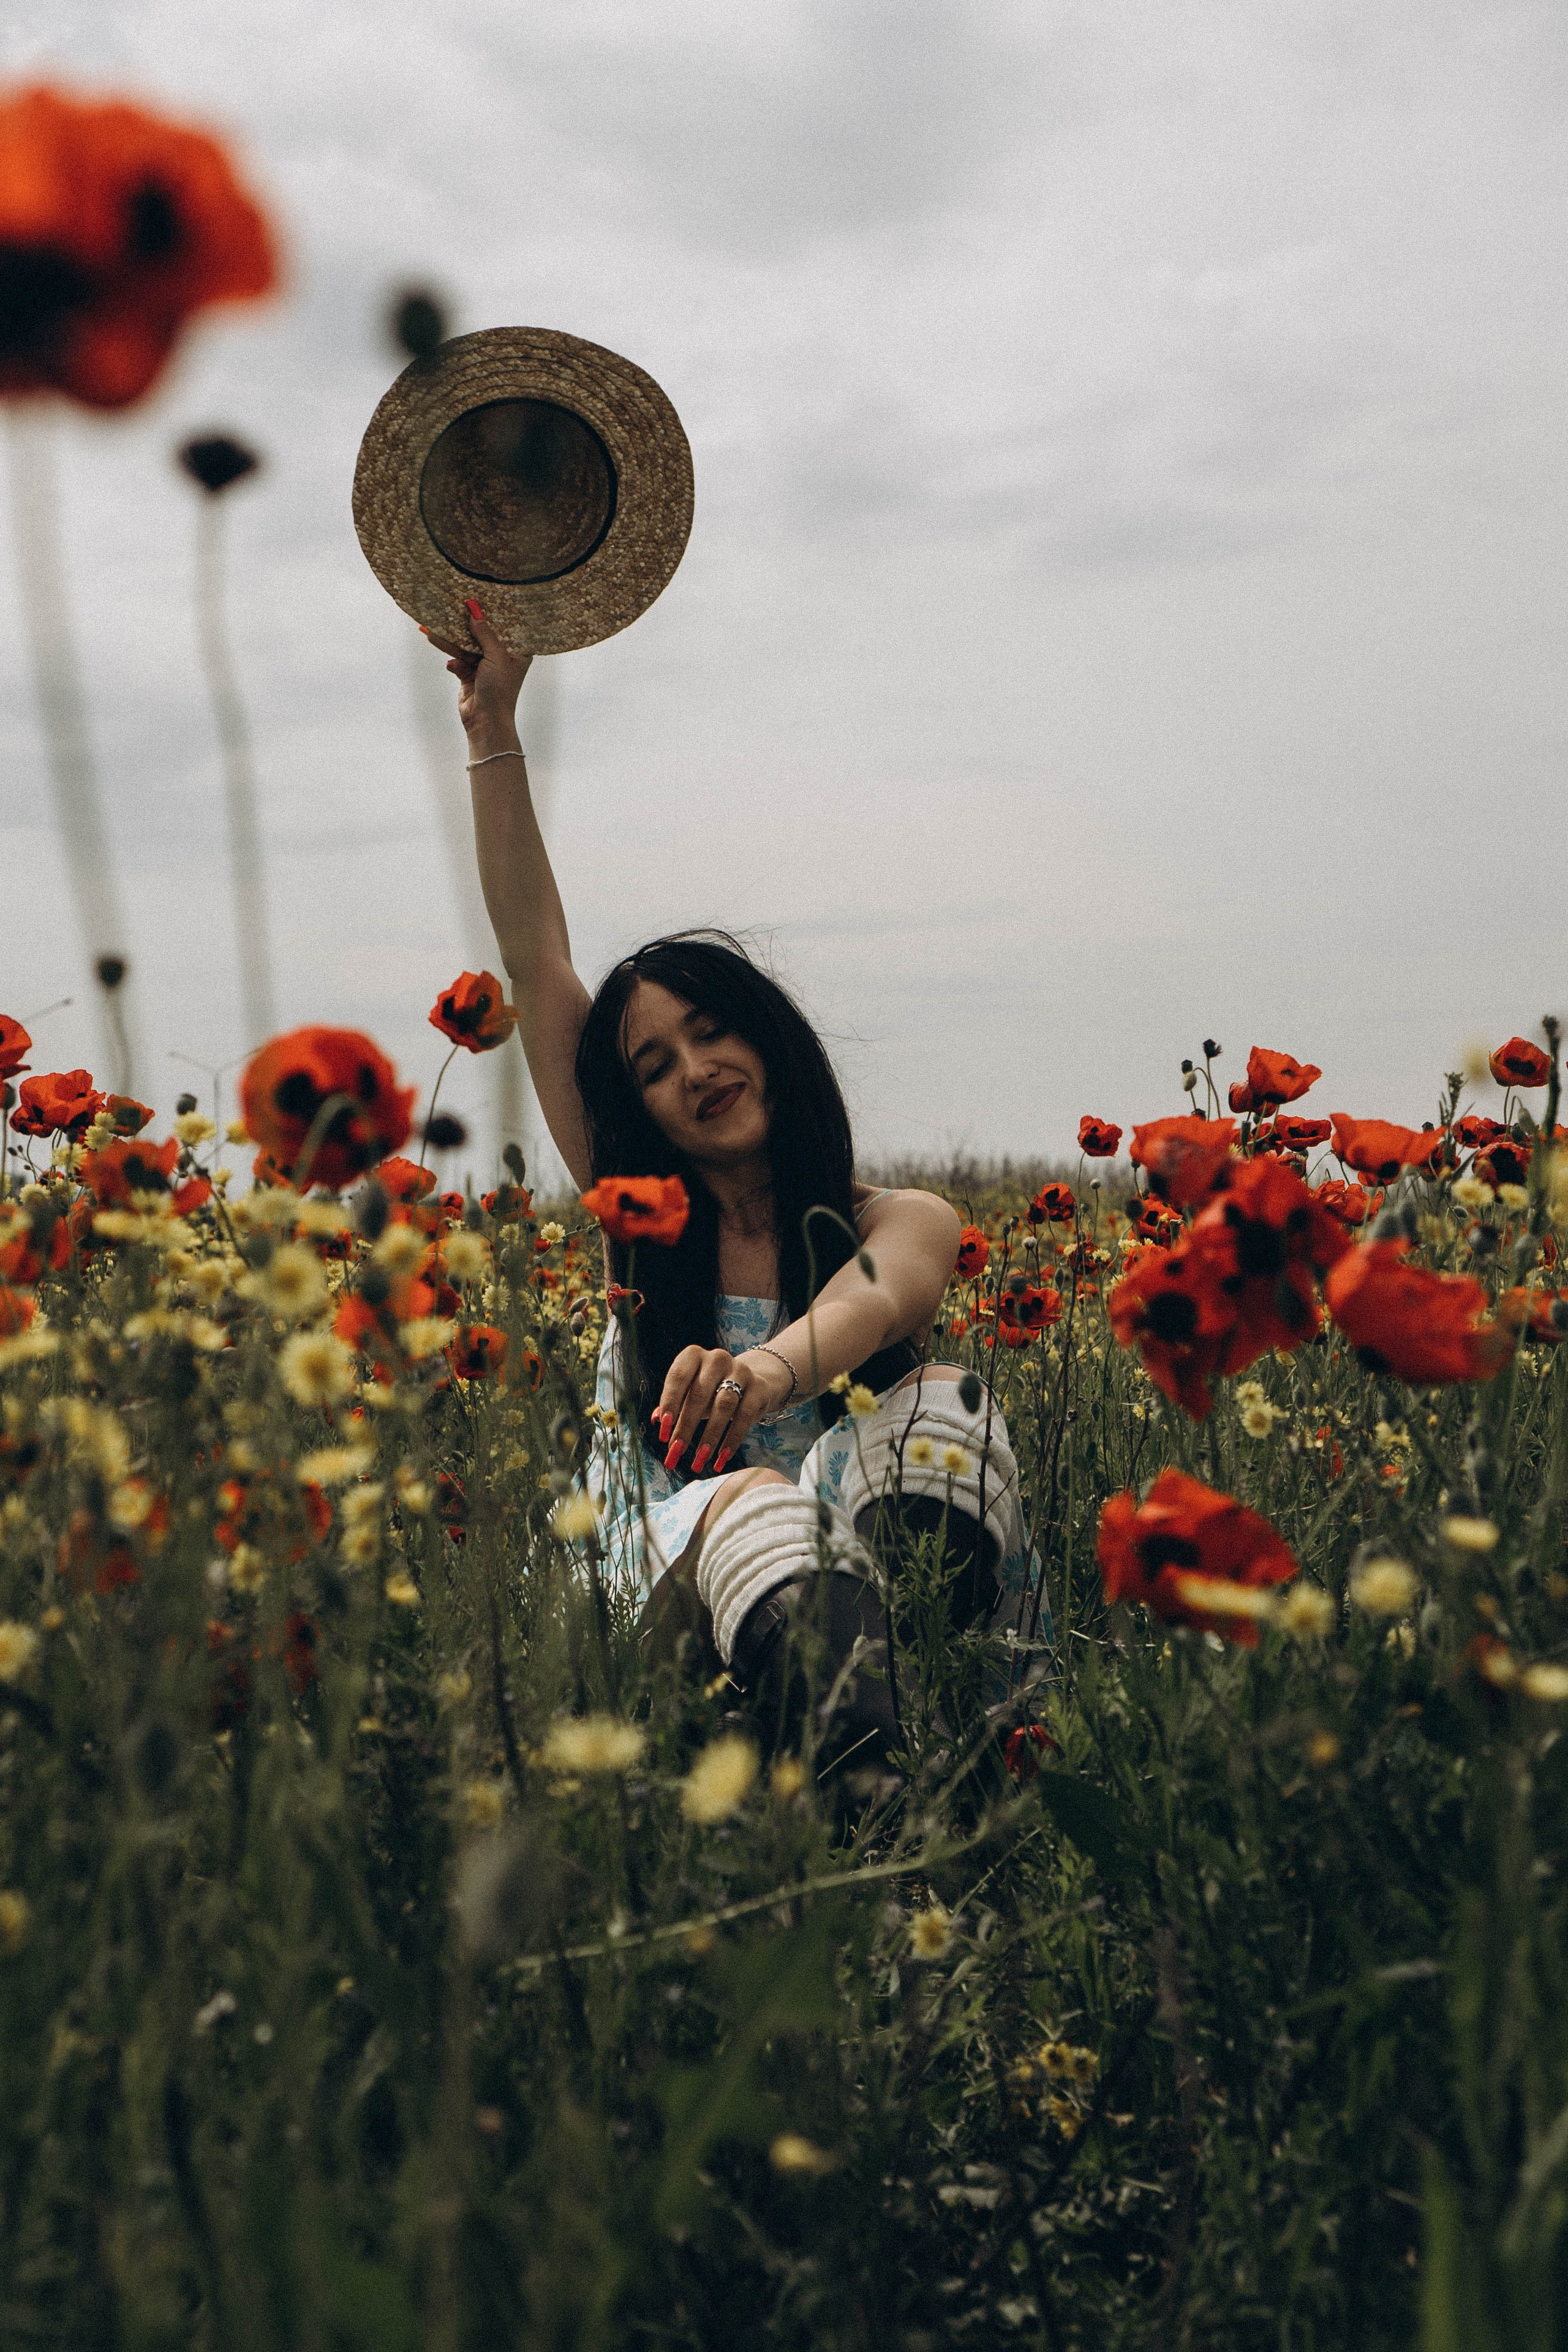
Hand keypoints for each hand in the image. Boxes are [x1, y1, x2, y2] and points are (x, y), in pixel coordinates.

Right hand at [423, 599, 531, 751]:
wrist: (485, 722)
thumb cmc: (499, 690)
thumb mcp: (496, 657)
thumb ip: (485, 633)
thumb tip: (475, 611)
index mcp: (517, 652)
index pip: (506, 625)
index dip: (493, 611)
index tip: (479, 595)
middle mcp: (501, 657)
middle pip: (482, 634)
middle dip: (465, 623)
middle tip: (451, 606)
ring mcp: (484, 666)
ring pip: (465, 647)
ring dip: (449, 641)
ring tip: (431, 628)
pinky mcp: (469, 675)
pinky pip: (458, 661)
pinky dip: (452, 661)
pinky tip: (450, 664)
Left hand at [651, 1345, 794, 1474]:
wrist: (750, 1382)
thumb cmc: (710, 1390)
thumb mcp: (689, 1393)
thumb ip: (673, 1405)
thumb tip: (655, 1420)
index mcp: (694, 1356)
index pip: (678, 1377)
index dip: (670, 1403)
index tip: (663, 1431)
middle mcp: (717, 1358)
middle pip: (700, 1393)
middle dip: (686, 1426)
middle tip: (676, 1451)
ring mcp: (741, 1370)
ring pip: (724, 1405)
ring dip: (710, 1435)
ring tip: (699, 1459)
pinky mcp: (759, 1387)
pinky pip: (745, 1416)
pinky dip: (733, 1439)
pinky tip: (722, 1457)